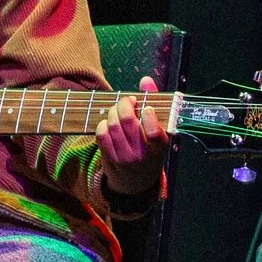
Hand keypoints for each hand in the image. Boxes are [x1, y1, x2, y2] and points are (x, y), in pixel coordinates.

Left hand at [98, 75, 171, 198]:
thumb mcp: (159, 131)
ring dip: (113, 111)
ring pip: (112, 125)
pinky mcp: (109, 159)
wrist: (136, 182)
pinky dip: (103, 123)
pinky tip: (109, 123)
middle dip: (125, 104)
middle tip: (128, 101)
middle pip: (127, 121)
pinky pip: (101, 134)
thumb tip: (145, 79)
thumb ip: (155, 102)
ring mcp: (124, 158)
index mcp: (159, 148)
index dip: (148, 116)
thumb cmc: (150, 149)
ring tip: (119, 110)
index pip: (154, 132)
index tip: (146, 108)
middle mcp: (142, 155)